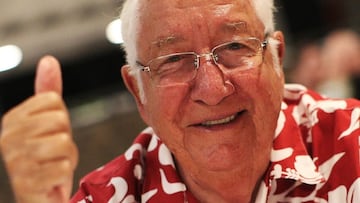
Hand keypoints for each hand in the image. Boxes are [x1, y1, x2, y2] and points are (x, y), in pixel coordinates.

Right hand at [0, 56, 77, 202]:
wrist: (40, 195)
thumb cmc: (46, 156)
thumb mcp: (48, 121)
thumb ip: (47, 92)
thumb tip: (49, 60)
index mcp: (12, 120)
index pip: (52, 100)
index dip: (61, 119)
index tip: (51, 134)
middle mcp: (8, 138)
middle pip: (59, 120)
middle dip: (66, 138)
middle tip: (54, 152)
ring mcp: (14, 162)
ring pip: (63, 143)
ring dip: (67, 157)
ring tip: (54, 164)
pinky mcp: (26, 184)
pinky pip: (63, 167)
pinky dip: (64, 174)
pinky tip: (52, 179)